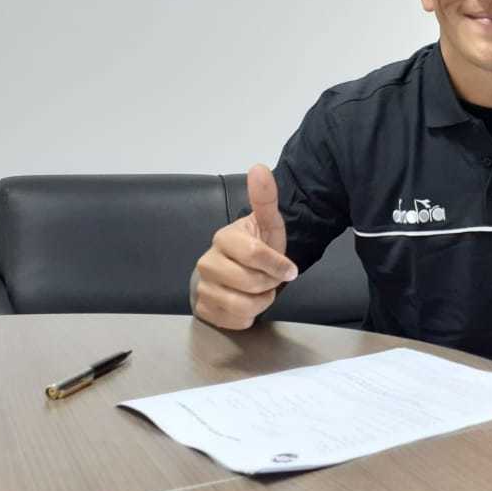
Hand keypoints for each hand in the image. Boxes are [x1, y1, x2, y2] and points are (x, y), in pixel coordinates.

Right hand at [191, 164, 298, 329]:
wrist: (239, 271)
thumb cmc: (256, 247)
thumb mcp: (268, 224)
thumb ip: (265, 199)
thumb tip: (259, 168)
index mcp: (223, 238)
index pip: (255, 254)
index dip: (277, 264)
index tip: (289, 268)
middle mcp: (206, 262)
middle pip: (250, 283)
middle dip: (269, 283)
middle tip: (270, 278)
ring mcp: (202, 287)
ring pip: (243, 306)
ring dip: (261, 302)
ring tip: (259, 290)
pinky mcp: (203, 310)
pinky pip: (235, 322)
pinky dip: (249, 317)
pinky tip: (247, 302)